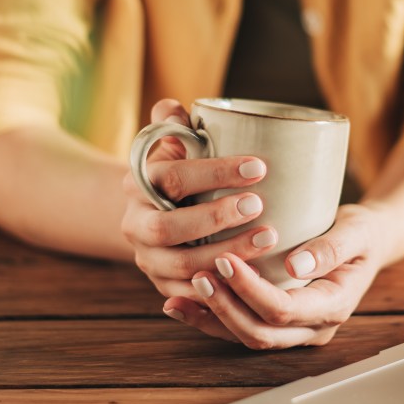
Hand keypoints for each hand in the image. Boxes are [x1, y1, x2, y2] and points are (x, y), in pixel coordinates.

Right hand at [121, 99, 279, 300]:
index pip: (172, 177)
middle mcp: (135, 223)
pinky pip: (189, 295)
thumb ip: (174, 125)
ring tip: (268, 239)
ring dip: (226, 253)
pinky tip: (253, 278)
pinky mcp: (164, 286)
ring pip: (182, 265)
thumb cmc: (178, 172)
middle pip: (168, 227)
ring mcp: (147, 258)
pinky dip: (220, 289)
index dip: (214, 172)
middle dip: (215, 218)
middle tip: (258, 205)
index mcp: (138, 183)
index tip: (257, 167)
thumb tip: (173, 108)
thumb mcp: (173, 145)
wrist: (153, 214)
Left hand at [160, 203, 392, 348]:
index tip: (226, 259)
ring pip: (245, 336)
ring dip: (212, 317)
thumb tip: (297, 266)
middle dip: (226, 306)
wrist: (366, 242)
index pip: (284, 310)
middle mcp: (312, 327)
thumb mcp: (356, 231)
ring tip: (181, 293)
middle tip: (199, 274)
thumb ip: (331, 248)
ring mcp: (294, 330)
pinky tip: (181, 304)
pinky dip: (209, 318)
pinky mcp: (275, 322)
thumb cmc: (361, 233)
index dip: (251, 290)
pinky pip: (239, 328)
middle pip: (260, 332)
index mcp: (333, 306)